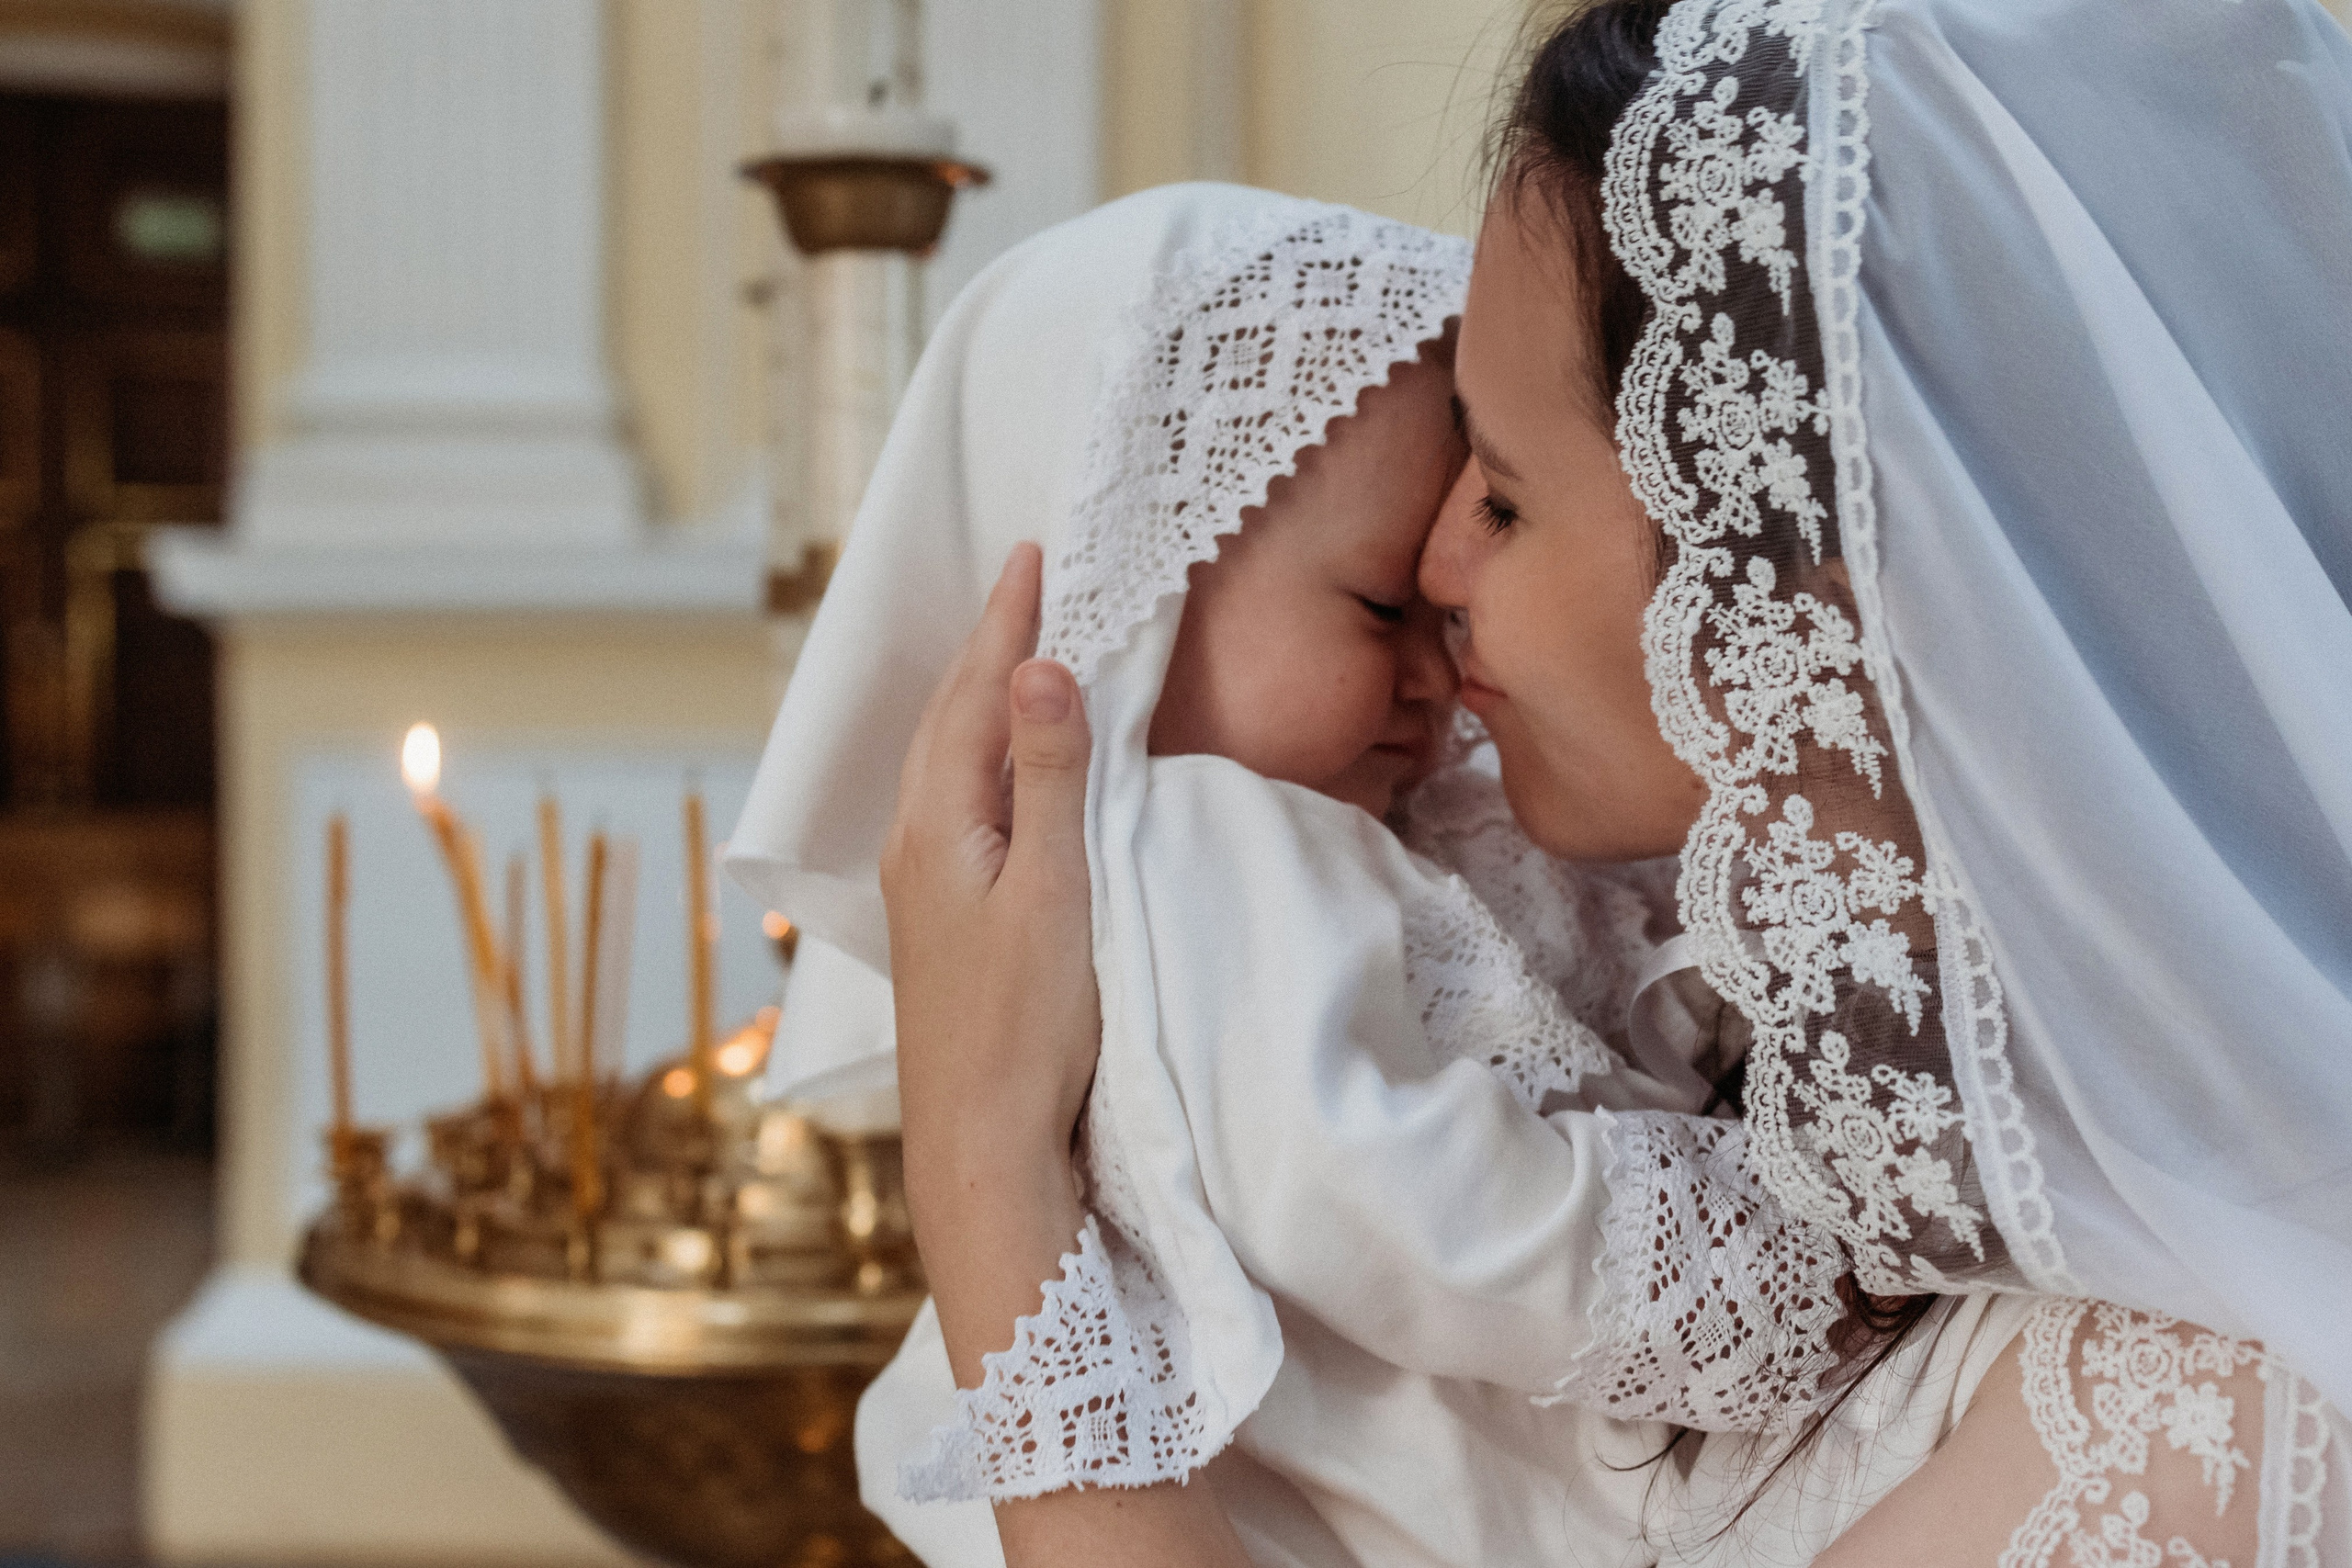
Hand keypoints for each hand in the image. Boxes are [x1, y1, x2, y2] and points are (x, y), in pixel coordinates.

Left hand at [882, 542, 1096, 1380]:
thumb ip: (1051, 779)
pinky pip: (960, 806)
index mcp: (937, 827)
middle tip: (1026, 580)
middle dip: (988, 647)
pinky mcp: (941, 924)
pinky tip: (1006, 773)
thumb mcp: (1055, 893)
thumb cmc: (1026, 1029)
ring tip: (1017, 653)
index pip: (973, 697)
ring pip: (950, 764)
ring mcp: (922, 889)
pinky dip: (988, 759)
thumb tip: (1039, 666)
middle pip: (950, 722)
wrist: (980, 1148)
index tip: (1032, 555)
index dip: (1005, 623)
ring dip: (984, 701)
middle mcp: (915, 847)